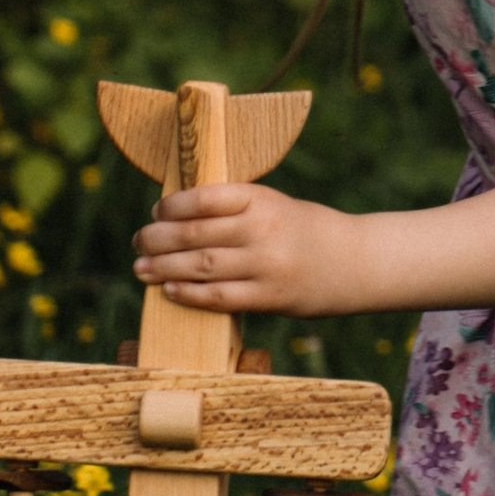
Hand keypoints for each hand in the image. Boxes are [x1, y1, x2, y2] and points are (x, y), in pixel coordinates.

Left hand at [135, 180, 352, 317]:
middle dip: (158, 238)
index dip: (173, 206)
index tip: (157, 212)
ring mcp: (266, 265)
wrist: (355, 263)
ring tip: (141, 267)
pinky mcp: (270, 297)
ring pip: (201, 266)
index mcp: (263, 199)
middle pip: (195, 234)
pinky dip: (189, 293)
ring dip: (163, 267)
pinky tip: (169, 289)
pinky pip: (219, 297)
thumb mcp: (274, 205)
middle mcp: (263, 230)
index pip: (205, 198)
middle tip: (139, 241)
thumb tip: (176, 219)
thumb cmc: (305, 230)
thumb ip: (234, 210)